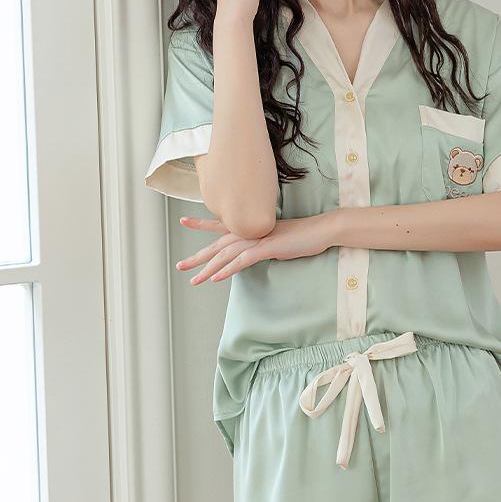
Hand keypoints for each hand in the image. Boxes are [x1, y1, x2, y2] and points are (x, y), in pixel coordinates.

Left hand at [176, 212, 336, 283]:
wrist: (320, 230)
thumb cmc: (302, 236)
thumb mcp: (277, 241)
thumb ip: (262, 245)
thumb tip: (254, 252)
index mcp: (251, 228)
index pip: (221, 226)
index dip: (202, 224)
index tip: (184, 220)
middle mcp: (249, 231)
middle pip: (217, 245)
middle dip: (197, 257)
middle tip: (180, 266)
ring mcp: (257, 239)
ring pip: (226, 255)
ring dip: (208, 269)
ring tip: (194, 280)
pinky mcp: (266, 248)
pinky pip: (242, 261)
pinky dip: (227, 270)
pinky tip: (215, 278)